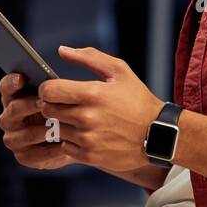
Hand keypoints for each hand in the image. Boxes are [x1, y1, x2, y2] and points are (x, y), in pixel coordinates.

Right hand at [0, 72, 75, 169]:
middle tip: (45, 103)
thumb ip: (52, 87)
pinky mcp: (23, 157)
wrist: (74, 138)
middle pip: (14, 109)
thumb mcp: (58, 95)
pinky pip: (36, 154)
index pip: (6, 87)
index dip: (12, 83)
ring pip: (27, 133)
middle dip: (30, 105)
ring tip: (61, 126)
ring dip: (45, 130)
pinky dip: (52, 149)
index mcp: (13, 97)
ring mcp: (14, 138)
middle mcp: (8, 118)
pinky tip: (65, 145)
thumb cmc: (64, 109)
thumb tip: (53, 82)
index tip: (21, 78)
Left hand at [36, 46, 163, 171]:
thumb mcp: (119, 71)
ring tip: (79, 119)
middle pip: (48, 110)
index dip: (48, 88)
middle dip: (53, 105)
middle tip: (66, 104)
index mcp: (92, 94)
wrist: (158, 134)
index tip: (55, 89)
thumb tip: (62, 50)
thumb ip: (89, 57)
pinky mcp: (90, 156)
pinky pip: (66, 147)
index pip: (49, 91)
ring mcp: (87, 139)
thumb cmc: (137, 100)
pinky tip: (86, 134)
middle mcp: (86, 117)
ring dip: (63, 123)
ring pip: (56, 129)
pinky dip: (71, 141)